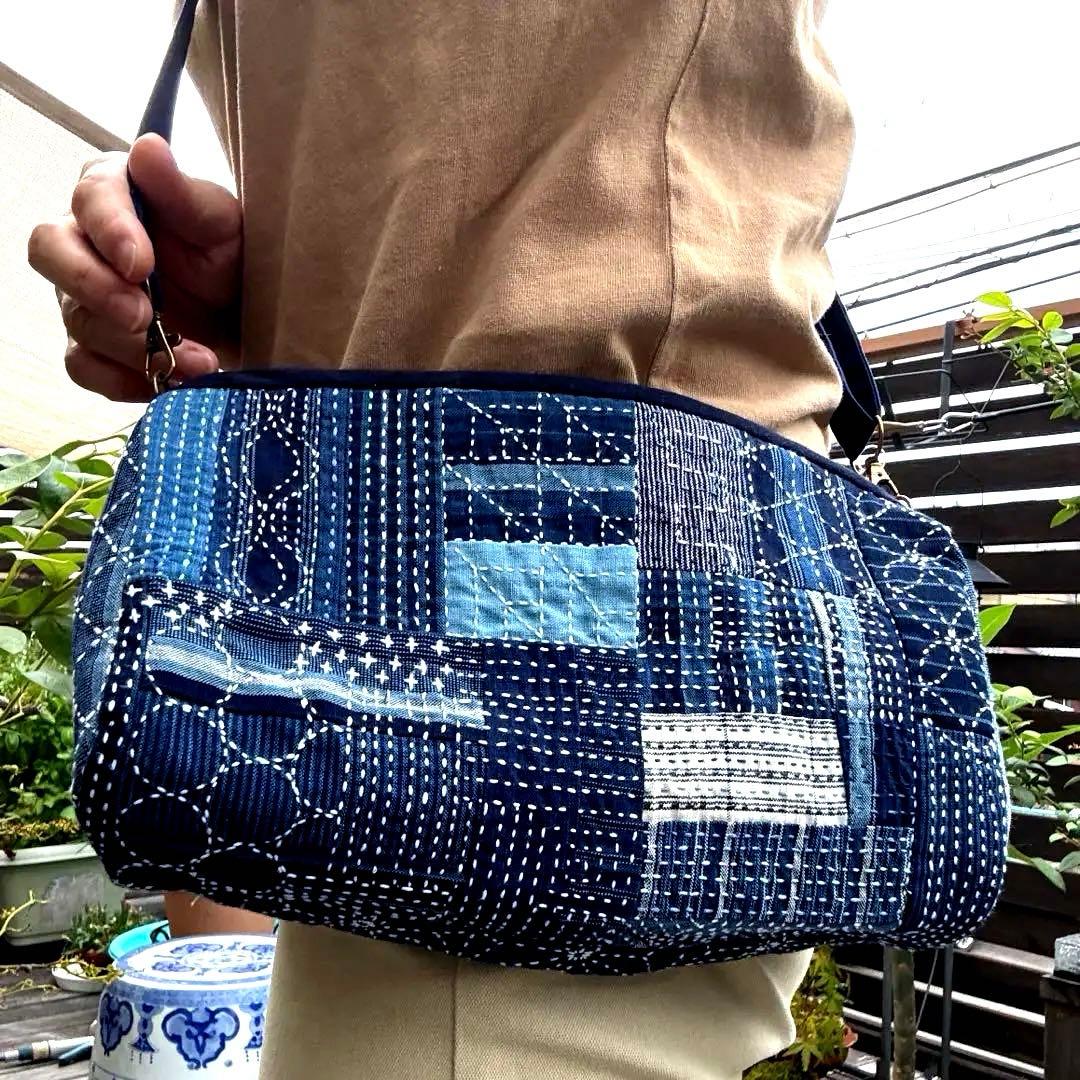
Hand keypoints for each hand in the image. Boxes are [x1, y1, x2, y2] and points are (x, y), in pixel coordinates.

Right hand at [27, 133, 241, 401]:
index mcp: (117, 194)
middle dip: (93, 287)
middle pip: (49, 251)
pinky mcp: (94, 345)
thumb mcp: (224, 225)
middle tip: (143, 317)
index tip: (141, 265)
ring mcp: (83, 295)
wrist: (251, 318)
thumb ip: (184, 194)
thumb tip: (148, 149)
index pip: (90, 198)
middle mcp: (86, 240)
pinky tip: (168, 381)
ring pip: (76, 318)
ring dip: (134, 348)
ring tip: (197, 361)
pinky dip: (124, 380)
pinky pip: (84, 367)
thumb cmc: (235, 258)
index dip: (110, 231)